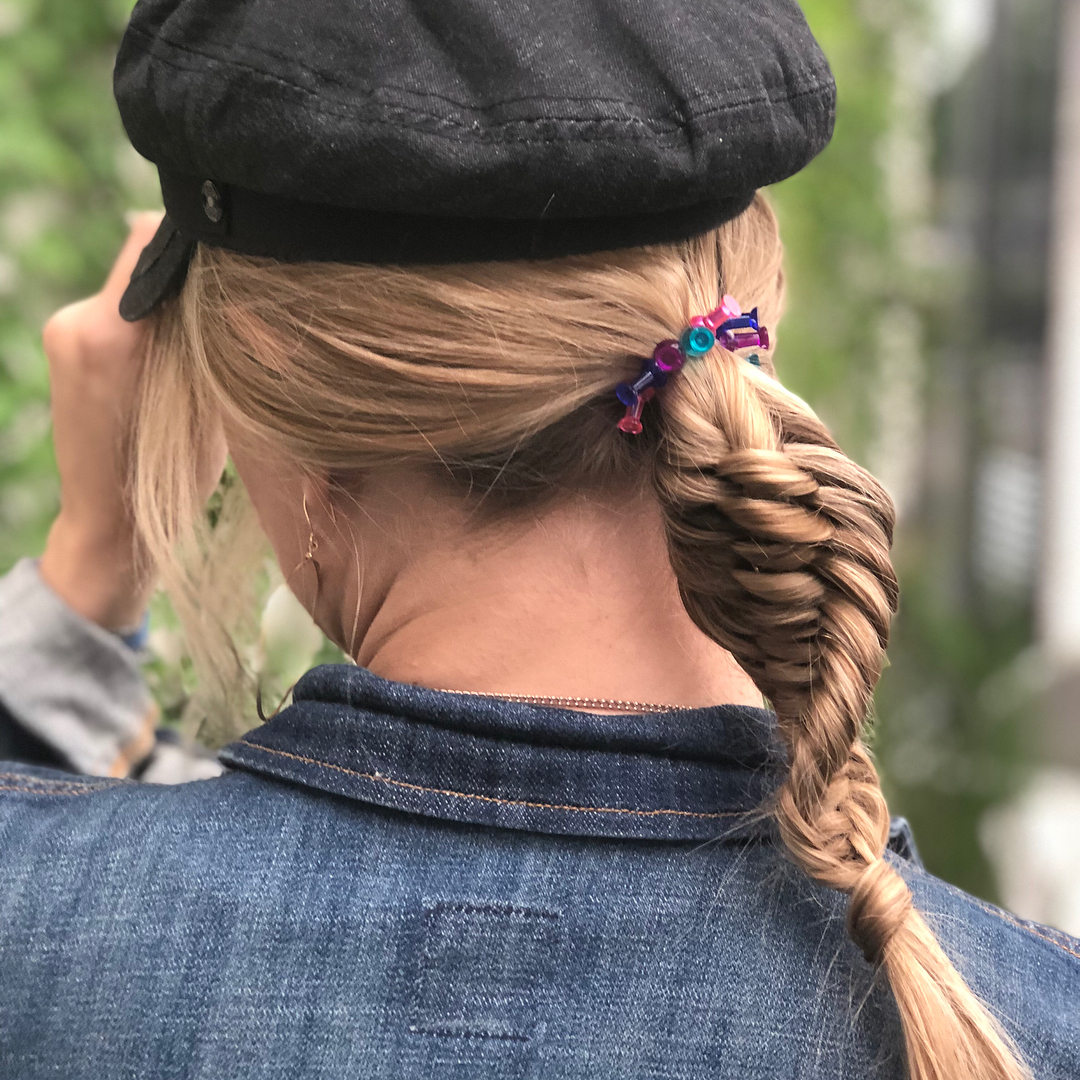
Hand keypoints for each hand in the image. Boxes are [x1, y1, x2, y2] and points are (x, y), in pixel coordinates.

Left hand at [38, 213, 221, 629]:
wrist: (109, 525)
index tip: (240, 259)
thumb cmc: (168, 479)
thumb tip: (231, 280)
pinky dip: (146, 320)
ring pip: (133, 285)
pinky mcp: (62, 341)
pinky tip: (169, 356)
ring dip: (169, 300)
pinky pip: (117, 308)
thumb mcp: (207, 405)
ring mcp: (64, 330)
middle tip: (230, 304)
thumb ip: (206, 336)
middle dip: (190, 276)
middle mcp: (78, 321)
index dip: (200, 244)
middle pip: (145, 259)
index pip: (153, 241)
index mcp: (112, 335)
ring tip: (199, 341)